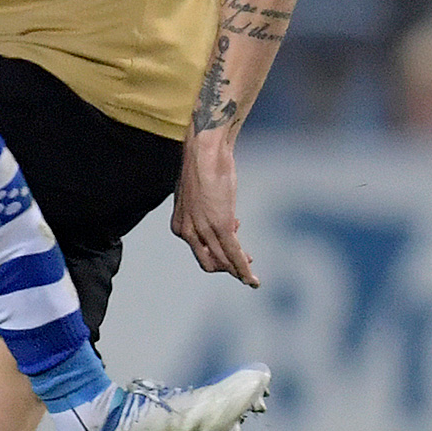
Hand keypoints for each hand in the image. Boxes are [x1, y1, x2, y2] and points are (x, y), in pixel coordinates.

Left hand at [172, 133, 258, 286]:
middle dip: (228, 267)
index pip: (200, 252)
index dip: (218, 254)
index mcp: (179, 226)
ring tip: (251, 277)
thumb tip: (227, 220)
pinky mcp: (220, 226)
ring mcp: (203, 230)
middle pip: (210, 262)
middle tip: (246, 263)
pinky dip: (243, 269)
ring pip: (223, 261)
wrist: (205, 151)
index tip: (235, 246)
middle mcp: (187, 232)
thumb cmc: (204, 166)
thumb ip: (208, 211)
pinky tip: (252, 278)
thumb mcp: (202, 195)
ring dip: (238, 271)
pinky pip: (233, 254)